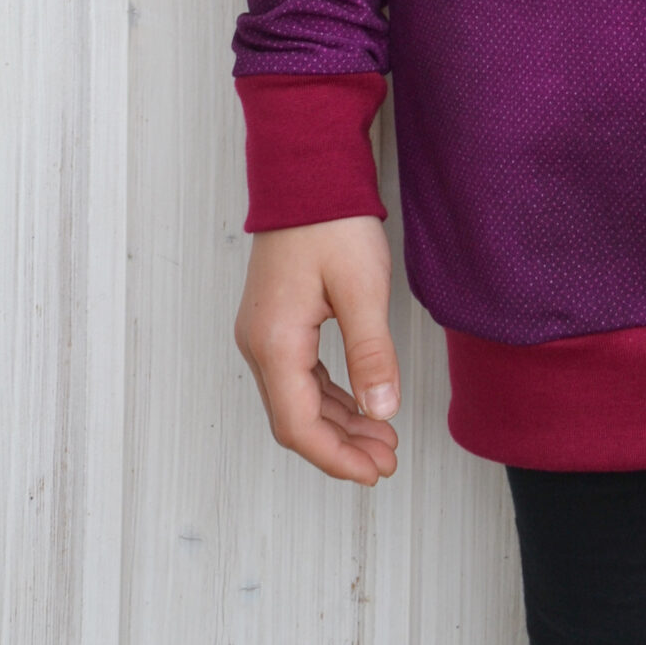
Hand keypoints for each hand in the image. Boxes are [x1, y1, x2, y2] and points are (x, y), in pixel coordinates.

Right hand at [235, 216, 401, 482]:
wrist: (308, 171)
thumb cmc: (332, 221)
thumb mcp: (362, 288)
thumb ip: (372, 355)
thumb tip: (383, 412)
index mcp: (275, 343)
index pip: (299, 426)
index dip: (338, 458)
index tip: (375, 473)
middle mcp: (259, 344)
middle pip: (295, 419)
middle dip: (342, 446)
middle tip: (387, 460)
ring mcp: (263, 332)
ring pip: (298, 399)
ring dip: (338, 423)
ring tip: (381, 438)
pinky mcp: (276, 320)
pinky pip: (300, 374)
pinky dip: (330, 396)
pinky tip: (360, 403)